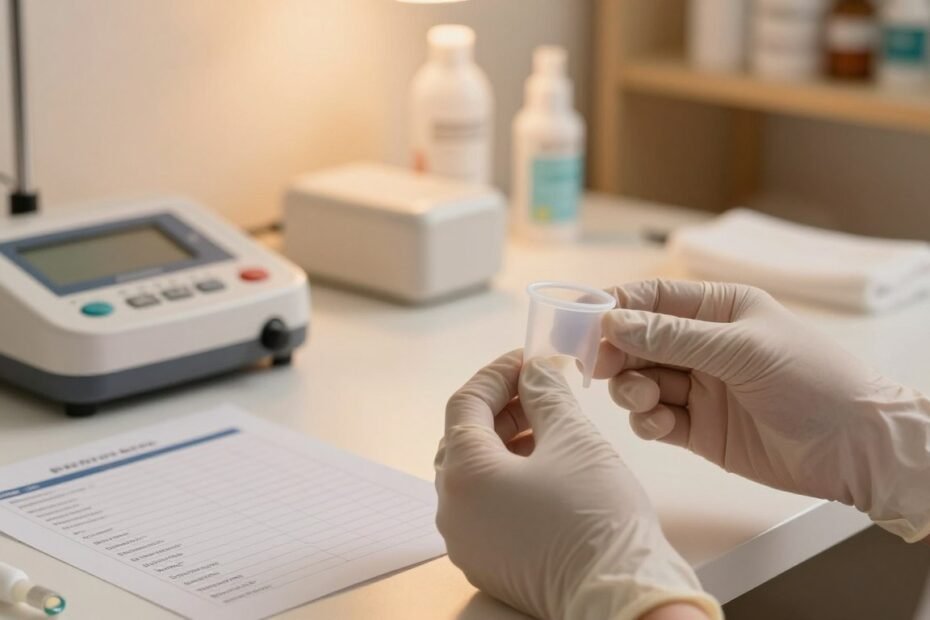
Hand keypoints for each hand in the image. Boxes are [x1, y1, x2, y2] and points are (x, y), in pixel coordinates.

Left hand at [435, 350, 720, 619]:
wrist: (622, 595)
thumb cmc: (598, 518)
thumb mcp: (574, 438)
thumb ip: (546, 393)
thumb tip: (536, 370)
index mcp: (464, 476)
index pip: (465, 404)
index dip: (497, 374)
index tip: (527, 360)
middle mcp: (453, 511)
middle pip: (464, 439)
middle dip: (502, 408)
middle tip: (540, 390)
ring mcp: (467, 542)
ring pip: (474, 474)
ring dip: (506, 443)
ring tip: (549, 428)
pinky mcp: (487, 562)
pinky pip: (484, 507)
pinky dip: (507, 479)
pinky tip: (545, 469)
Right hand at [597, 279, 929, 541]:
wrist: (855, 447)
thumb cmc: (813, 380)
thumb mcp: (742, 349)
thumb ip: (673, 337)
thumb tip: (612, 322)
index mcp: (719, 309)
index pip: (652, 299)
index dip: (614, 307)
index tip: (582, 323)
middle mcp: (703, 345)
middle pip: (636, 341)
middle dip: (615, 353)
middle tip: (599, 368)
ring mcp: (698, 387)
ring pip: (638, 381)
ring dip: (630, 389)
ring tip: (644, 399)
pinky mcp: (697, 428)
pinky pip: (653, 419)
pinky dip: (647, 421)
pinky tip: (662, 424)